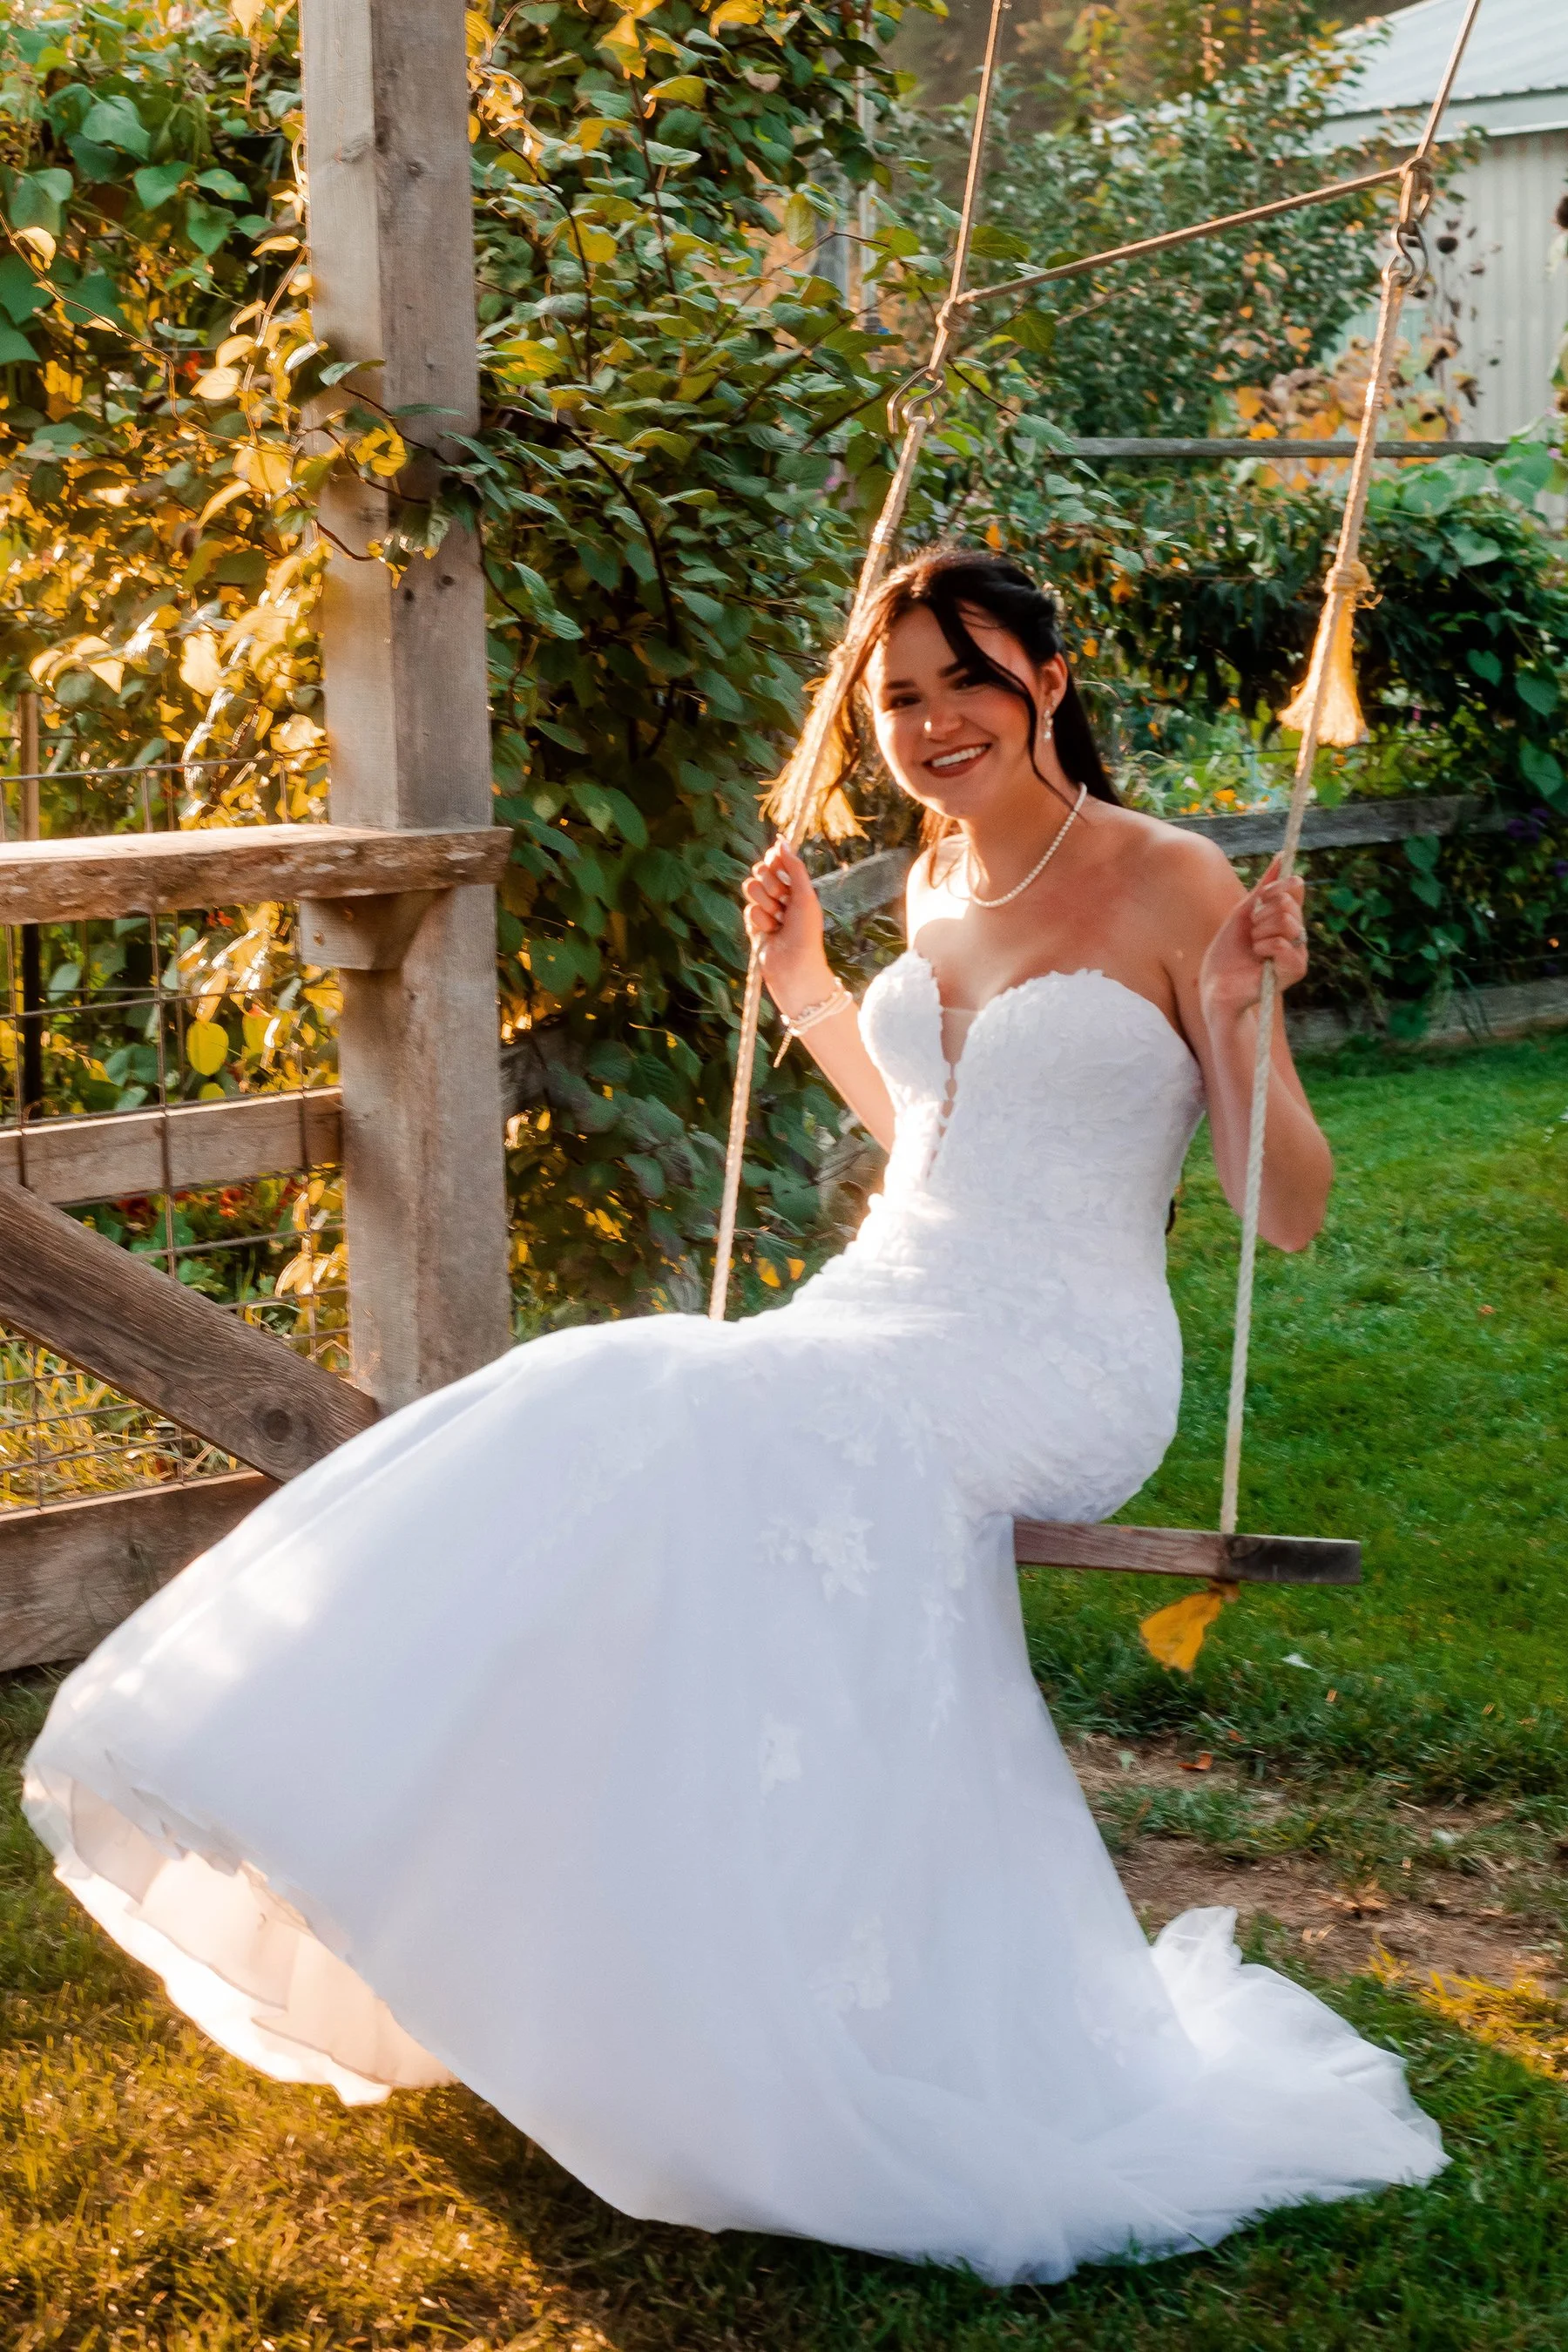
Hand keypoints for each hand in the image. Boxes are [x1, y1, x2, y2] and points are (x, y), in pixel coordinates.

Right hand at [742, 839, 831, 1008]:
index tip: (777, 863)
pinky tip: (771, 933)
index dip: (775, 860)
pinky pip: (749, 910)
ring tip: (778, 920)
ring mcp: (765, 909)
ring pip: (751, 888)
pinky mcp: (753, 924)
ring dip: (766, 904)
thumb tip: (781, 841)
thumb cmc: (806, 932)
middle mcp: (779, 895)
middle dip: (771, 884)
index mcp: (795, 886)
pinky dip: (761, 920)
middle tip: (783, 900)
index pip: (776, 860)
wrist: (793, 965)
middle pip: (760, 871)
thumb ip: (794, 868)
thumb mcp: (805, 895)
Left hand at [1199, 856, 1309, 1019]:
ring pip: (1286, 921)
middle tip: (1251, 933)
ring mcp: (1299, 952)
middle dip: (1260, 915)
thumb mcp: (1244, 912)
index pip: (1295, 887)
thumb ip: (1264, 887)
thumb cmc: (1228, 953)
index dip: (1274, 888)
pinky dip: (1262, 948)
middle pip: (1288, 903)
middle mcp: (1298, 934)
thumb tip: (1282, 856)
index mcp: (1288, 918)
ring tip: (1253, 947)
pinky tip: (1258, 960)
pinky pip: (1282, 944)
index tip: (1257, 901)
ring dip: (1259, 932)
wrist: (1217, 987)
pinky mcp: (1296, 970)